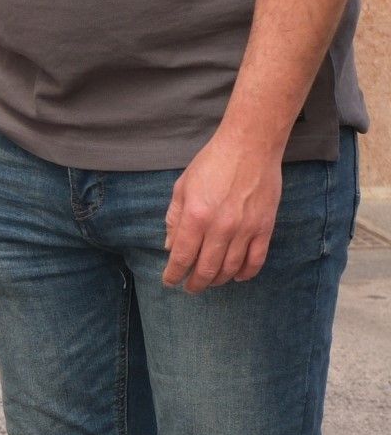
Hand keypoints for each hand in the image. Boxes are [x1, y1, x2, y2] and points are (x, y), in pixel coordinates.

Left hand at [162, 129, 282, 293]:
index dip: (174, 274)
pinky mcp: (265, 227)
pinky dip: (246, 273)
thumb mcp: (182, 187)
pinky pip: (256, 260)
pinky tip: (236, 276)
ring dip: (218, 280)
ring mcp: (245, 229)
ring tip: (209, 282)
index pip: (181, 257)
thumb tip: (170, 246)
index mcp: (196, 216)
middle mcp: (221, 227)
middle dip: (195, 284)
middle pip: (206, 269)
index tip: (170, 281)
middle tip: (190, 288)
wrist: (250, 146)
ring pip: (230, 268)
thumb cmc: (212, 163)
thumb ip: (174, 219)